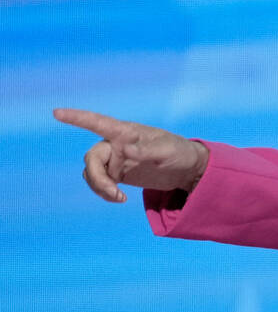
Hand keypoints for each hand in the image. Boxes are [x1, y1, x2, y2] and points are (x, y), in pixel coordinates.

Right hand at [53, 108, 209, 202]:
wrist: (186, 169)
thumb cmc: (179, 152)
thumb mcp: (167, 151)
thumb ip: (146, 150)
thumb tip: (124, 148)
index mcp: (126, 132)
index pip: (98, 122)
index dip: (77, 118)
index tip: (57, 113)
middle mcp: (116, 143)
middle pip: (92, 158)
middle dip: (97, 177)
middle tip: (113, 192)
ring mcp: (116, 159)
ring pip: (92, 172)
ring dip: (100, 187)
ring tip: (120, 198)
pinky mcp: (118, 173)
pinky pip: (100, 182)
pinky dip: (105, 192)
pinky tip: (120, 198)